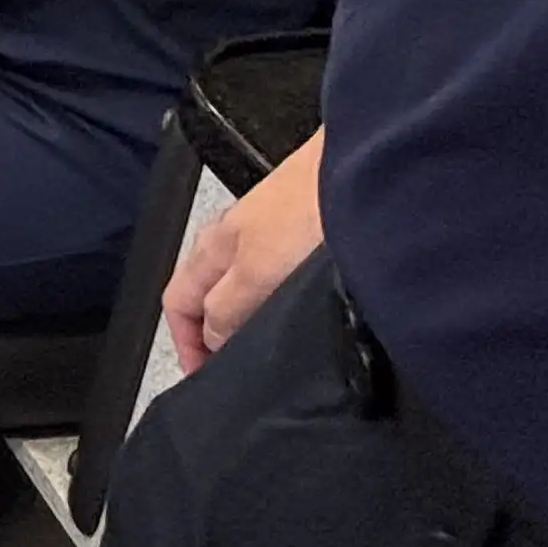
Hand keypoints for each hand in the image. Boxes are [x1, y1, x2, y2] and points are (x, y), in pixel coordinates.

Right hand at [164, 133, 324, 373]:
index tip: (206, 381)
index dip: (185, 344)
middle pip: (212, 295)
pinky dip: (290, 299)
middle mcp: (238, 237)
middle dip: (221, 334)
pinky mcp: (315, 230)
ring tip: (283, 349)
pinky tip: (316, 311)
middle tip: (246, 373)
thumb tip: (213, 340)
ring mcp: (277, 232)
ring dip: (257, 318)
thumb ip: (228, 310)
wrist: (369, 165)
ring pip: (251, 285)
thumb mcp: (257, 274)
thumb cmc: (309, 211)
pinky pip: (287, 275)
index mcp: (212, 247)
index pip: (178, 304)